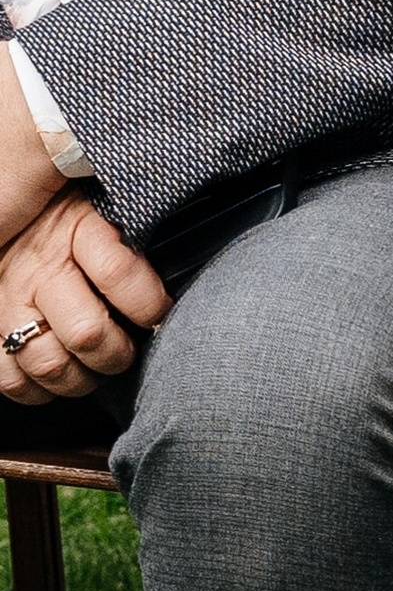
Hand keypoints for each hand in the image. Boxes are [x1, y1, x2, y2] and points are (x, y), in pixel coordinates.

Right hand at [0, 195, 167, 404]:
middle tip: (127, 351)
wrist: (8, 200)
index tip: (160, 313)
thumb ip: (135, 233)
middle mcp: (40, 268)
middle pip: (86, 333)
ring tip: (96, 368)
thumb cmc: (70, 208)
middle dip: (116, 354)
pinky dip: (36, 391)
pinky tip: (58, 377)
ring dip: (81, 379)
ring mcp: (8, 299)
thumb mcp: (106, 204)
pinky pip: (8, 377)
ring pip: (48, 363)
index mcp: (78, 229)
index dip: (149, 305)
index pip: (120, 275)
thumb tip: (178, 273)